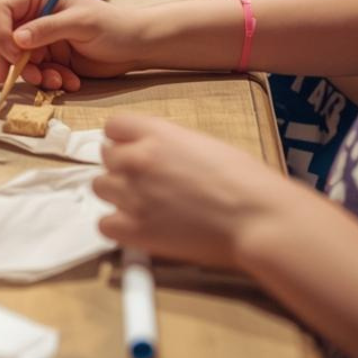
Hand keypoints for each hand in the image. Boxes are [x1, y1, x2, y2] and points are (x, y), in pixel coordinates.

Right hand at [0, 0, 144, 91]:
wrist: (135, 46)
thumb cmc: (112, 25)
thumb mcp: (81, 24)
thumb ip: (47, 29)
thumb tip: (16, 39)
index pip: (2, 10)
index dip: (1, 32)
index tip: (15, 54)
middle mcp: (34, 15)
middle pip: (5, 39)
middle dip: (16, 62)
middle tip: (33, 77)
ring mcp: (41, 38)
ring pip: (19, 61)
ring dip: (35, 75)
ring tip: (58, 81)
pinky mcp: (49, 58)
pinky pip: (36, 72)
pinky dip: (49, 80)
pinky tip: (70, 81)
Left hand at [96, 113, 294, 269]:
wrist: (258, 219)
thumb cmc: (244, 181)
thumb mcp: (203, 143)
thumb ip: (169, 144)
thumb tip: (155, 153)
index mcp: (156, 132)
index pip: (113, 126)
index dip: (124, 139)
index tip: (134, 150)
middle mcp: (137, 159)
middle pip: (106, 157)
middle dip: (123, 167)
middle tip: (147, 182)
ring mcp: (132, 196)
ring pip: (100, 187)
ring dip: (118, 195)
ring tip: (145, 205)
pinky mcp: (135, 231)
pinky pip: (104, 224)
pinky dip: (118, 227)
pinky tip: (139, 228)